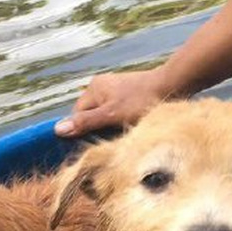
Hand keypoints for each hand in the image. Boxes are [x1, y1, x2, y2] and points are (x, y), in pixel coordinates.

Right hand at [54, 69, 171, 137]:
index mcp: (94, 88)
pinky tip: (132, 128)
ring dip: (111, 127)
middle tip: (109, 142)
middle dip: (97, 130)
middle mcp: (102, 87)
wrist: (173, 84)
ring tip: (123, 135)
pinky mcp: (130, 95)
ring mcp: (117, 90)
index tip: (91, 146)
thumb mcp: (111, 115)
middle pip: (91, 115)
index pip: (77, 115)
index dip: (81, 132)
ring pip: (106, 115)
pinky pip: (118, 112)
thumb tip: (58, 129)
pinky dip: (122, 122)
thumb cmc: (142, 100)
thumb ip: (85, 122)